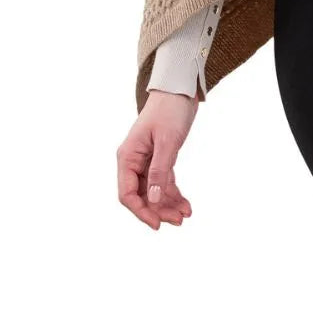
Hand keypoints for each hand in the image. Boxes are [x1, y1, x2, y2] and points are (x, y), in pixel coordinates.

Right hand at [116, 89, 199, 228]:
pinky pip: (163, 181)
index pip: (127, 193)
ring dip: (168, 204)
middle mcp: (133, 160)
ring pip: (153, 191)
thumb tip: (152, 200)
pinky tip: (185, 203)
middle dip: (159, 210)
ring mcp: (146, 160)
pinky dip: (173, 193)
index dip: (141, 211)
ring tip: (186, 215)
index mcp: (127, 156)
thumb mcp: (167, 141)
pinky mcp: (159, 157)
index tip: (157, 224)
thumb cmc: (170, 110)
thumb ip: (159, 170)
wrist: (180, 88)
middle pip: (141, 195)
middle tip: (179, 221)